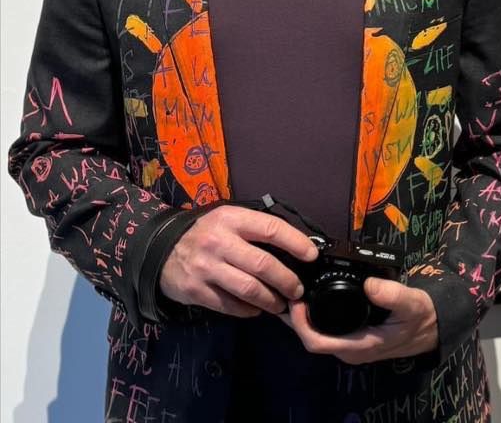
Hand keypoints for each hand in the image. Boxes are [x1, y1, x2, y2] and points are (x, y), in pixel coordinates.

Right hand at [159, 204, 318, 317]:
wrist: (160, 250)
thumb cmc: (206, 233)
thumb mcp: (229, 219)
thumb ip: (256, 229)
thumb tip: (295, 245)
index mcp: (232, 219)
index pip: (271, 228)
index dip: (296, 242)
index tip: (312, 255)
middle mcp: (219, 242)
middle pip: (263, 265)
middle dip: (287, 280)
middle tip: (297, 290)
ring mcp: (206, 268)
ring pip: (248, 289)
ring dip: (270, 300)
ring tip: (281, 304)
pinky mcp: (196, 291)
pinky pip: (230, 305)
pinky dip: (248, 310)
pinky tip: (256, 308)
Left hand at [280, 277, 438, 364]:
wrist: (432, 329)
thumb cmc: (421, 316)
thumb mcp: (412, 303)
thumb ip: (393, 295)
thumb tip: (368, 284)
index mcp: (360, 346)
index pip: (317, 342)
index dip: (300, 324)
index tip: (296, 299)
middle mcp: (350, 350)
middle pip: (311, 339)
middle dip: (294, 318)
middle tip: (288, 287)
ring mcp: (350, 346)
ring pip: (316, 335)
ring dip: (301, 317)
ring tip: (293, 289)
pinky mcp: (351, 338)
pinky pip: (324, 330)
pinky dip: (313, 316)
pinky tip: (310, 297)